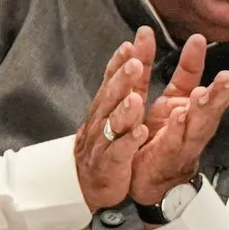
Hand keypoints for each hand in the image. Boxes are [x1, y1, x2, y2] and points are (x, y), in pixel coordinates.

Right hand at [72, 28, 154, 210]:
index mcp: (105, 106)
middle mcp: (102, 120)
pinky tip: (141, 133)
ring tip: (136, 98)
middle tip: (135, 63)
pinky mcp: (110, 163)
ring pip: (113, 123)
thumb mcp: (112, 112)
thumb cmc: (104, 143)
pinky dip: (129, 142)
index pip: (111, 80)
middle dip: (122, 80)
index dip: (119, 62)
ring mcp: (104, 142)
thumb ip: (122, 86)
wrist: (88, 184)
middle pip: (112, 97)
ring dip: (125, 110)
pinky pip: (119, 151)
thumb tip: (132, 55)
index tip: (131, 45)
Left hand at [129, 36, 228, 205]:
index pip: (220, 92)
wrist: (149, 179)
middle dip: (223, 92)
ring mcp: (184, 142)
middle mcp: (197, 125)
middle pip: (214, 107)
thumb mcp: (177, 98)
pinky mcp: (166, 155)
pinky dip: (176, 127)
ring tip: (206, 92)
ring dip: (203, 108)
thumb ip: (188, 71)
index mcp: (199, 109)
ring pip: (197, 124)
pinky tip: (179, 114)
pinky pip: (172, 140)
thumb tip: (198, 37)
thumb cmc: (165, 136)